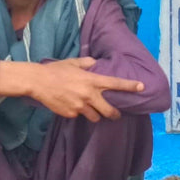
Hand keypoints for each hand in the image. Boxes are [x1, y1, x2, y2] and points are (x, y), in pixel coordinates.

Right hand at [3, 57, 144, 121]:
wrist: (38, 82)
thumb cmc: (55, 70)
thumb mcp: (72, 63)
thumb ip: (86, 63)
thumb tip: (95, 63)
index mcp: (91, 80)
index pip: (115, 83)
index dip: (130, 86)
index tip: (142, 87)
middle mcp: (89, 95)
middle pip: (109, 111)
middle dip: (114, 114)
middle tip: (115, 114)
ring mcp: (80, 107)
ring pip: (95, 117)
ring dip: (94, 114)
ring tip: (88, 109)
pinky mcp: (71, 114)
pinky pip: (79, 116)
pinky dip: (78, 112)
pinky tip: (70, 106)